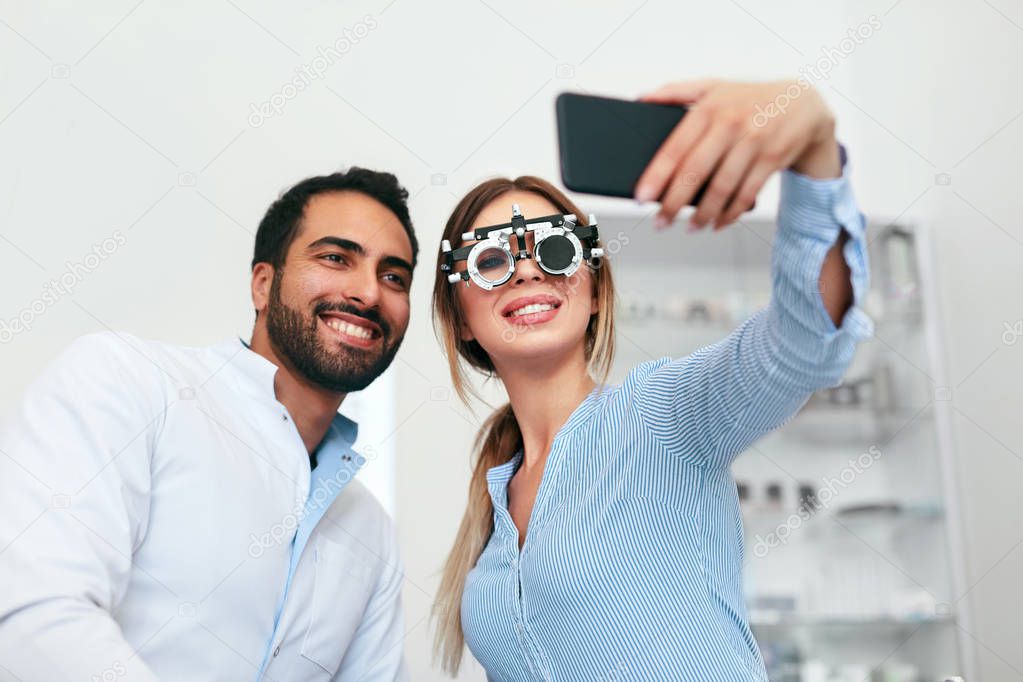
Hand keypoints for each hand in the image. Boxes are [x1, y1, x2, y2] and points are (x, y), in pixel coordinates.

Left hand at [634, 79, 839, 230]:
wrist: (802, 103)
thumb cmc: (748, 99)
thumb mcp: (713, 87)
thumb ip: (676, 91)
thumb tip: (641, 98)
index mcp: (709, 107)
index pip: (676, 146)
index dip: (657, 176)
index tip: (642, 198)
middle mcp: (731, 123)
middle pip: (695, 171)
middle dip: (674, 203)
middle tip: (660, 222)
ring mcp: (754, 142)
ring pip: (722, 188)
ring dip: (703, 214)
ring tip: (689, 228)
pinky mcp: (773, 159)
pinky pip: (747, 194)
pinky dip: (730, 214)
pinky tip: (717, 224)